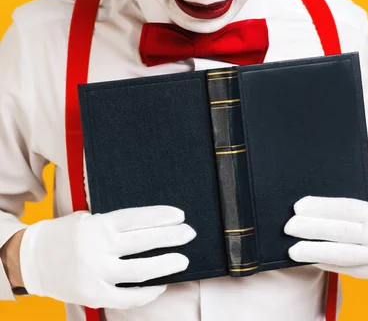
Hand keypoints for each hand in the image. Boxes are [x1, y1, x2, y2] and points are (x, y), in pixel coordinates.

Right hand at [19, 205, 195, 307]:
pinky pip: (126, 297)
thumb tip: (150, 228)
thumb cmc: (66, 235)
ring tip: (182, 259)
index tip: (180, 215)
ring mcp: (96, 273)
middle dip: (170, 237)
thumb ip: (113, 225)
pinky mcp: (92, 294)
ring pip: (139, 270)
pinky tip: (160, 285)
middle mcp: (98, 247)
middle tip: (189, 233)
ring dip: (164, 264)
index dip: (160, 216)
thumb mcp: (87, 220)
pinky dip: (145, 293)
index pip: (136, 218)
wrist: (32, 259)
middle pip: (143, 241)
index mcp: (98, 224)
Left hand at [284, 189, 367, 282]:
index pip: (344, 209)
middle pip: (339, 232)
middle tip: (288, 226)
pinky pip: (348, 270)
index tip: (299, 205)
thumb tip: (350, 196)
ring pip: (342, 255)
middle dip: (311, 229)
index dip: (320, 206)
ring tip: (292, 250)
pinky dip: (328, 265)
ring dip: (315, 252)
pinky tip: (311, 260)